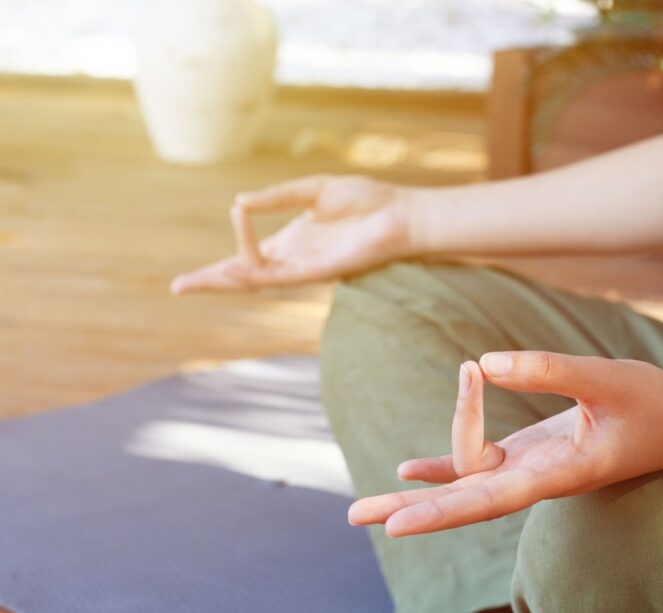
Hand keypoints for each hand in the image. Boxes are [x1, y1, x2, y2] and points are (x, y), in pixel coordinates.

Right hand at [171, 175, 416, 292]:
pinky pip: (280, 275)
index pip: (248, 255)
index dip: (223, 258)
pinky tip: (233, 270)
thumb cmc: (367, 200)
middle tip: (178, 287)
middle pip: (243, 274)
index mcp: (291, 241)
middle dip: (212, 281)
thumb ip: (276, 197)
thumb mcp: (313, 190)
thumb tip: (239, 203)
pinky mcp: (318, 271)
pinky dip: (254, 271)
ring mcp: (304, 267)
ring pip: (256, 280)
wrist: (399, 213)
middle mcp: (293, 258)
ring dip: (226, 279)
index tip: (227, 218)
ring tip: (194, 283)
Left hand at [348, 351, 662, 536]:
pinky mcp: (533, 453)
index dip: (445, 509)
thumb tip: (484, 362)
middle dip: (413, 509)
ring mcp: (533, 466)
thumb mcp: (607, 378)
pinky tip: (410, 469)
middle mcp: (540, 477)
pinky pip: (482, 463)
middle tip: (356, 516)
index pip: (493, 495)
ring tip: (367, 503)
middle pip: (467, 500)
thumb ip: (549, 370)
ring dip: (424, 487)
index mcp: (561, 470)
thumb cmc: (654, 403)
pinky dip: (447, 464)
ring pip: (469, 481)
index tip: (397, 525)